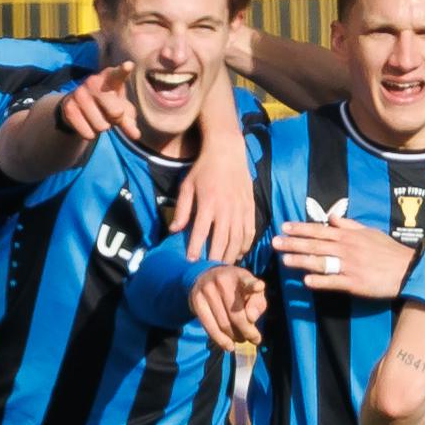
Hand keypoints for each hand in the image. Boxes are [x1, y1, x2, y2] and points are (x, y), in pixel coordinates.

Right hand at [56, 63, 140, 141]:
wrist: (79, 105)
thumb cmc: (108, 104)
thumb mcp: (122, 110)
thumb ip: (129, 122)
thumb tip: (136, 136)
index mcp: (110, 77)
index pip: (118, 74)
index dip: (123, 70)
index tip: (129, 66)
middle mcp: (93, 82)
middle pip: (116, 113)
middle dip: (115, 119)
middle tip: (109, 112)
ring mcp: (79, 93)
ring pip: (101, 126)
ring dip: (102, 127)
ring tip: (96, 116)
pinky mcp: (68, 108)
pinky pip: (88, 134)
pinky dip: (90, 134)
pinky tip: (86, 122)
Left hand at [175, 109, 255, 263]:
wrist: (227, 152)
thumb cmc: (204, 169)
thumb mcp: (187, 186)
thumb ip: (182, 209)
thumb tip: (174, 230)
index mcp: (208, 204)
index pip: (200, 233)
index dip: (195, 250)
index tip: (191, 262)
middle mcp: (226, 209)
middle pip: (221, 242)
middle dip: (214, 259)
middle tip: (209, 272)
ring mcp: (240, 210)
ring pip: (237, 241)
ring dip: (230, 256)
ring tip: (223, 267)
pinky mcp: (250, 209)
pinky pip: (249, 233)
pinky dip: (245, 246)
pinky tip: (238, 253)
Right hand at [190, 266, 265, 350]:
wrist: (206, 277)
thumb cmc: (235, 289)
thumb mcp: (250, 291)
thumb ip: (257, 304)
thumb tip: (251, 319)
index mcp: (240, 276)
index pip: (247, 280)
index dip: (254, 285)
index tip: (258, 287)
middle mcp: (222, 281)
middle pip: (237, 315)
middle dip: (248, 332)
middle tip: (254, 339)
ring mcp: (207, 291)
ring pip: (224, 324)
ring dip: (235, 337)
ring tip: (241, 339)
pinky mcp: (196, 301)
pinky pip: (209, 327)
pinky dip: (221, 340)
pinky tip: (229, 346)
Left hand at [273, 214, 414, 298]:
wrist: (407, 269)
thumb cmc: (388, 251)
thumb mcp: (370, 232)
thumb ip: (349, 225)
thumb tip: (332, 217)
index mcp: (349, 236)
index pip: (320, 230)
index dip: (301, 228)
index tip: (284, 227)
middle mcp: (347, 249)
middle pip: (315, 245)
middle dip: (294, 243)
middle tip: (275, 242)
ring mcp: (350, 267)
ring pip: (321, 262)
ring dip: (301, 261)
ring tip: (285, 260)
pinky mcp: (355, 284)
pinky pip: (334, 282)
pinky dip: (320, 281)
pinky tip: (306, 282)